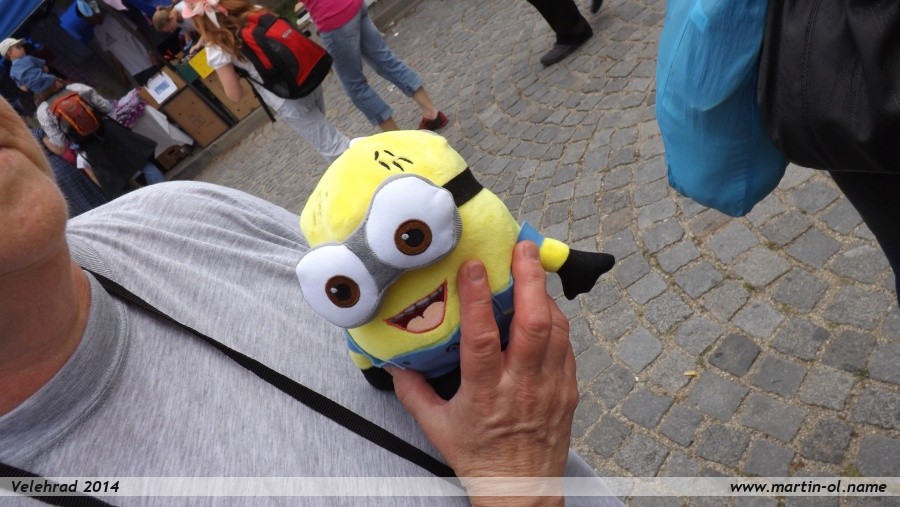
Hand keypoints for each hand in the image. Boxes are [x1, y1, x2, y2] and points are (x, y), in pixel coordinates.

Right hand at [389, 241, 576, 505]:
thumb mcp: (437, 427)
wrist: (522, 490)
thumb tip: (394, 363)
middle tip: (523, 247)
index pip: (482, 339)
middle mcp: (522, 385)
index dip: (478, 299)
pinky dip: (556, 321)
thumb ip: (413, 392)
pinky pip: (566, 346)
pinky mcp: (568, 390)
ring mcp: (550, 387)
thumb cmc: (480, 458)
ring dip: (544, 295)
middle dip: (531, 279)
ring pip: (556, 329)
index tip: (475, 267)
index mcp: (486, 392)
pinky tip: (544, 307)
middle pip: (534, 324)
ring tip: (532, 268)